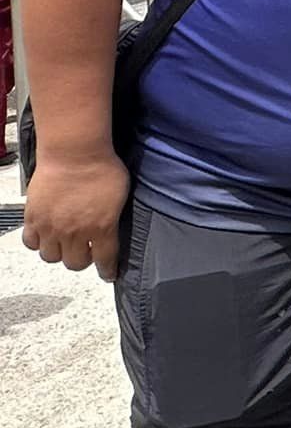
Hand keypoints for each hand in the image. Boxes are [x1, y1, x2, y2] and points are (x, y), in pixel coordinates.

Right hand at [21, 150, 130, 279]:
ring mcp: (51, 227)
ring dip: (59, 253)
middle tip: (85, 251)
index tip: (108, 274)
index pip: (104, 260)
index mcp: (101, 228)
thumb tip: (111, 228)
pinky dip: (38, 242)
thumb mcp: (121, 195)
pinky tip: (45, 235)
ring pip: (51, 257)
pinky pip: (31, 243)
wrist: (75, 152)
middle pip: (75, 263)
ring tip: (64, 243)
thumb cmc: (103, 168)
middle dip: (82, 260)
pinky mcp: (33, 218)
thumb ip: (114, 217)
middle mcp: (75, 232)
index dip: (107, 270)